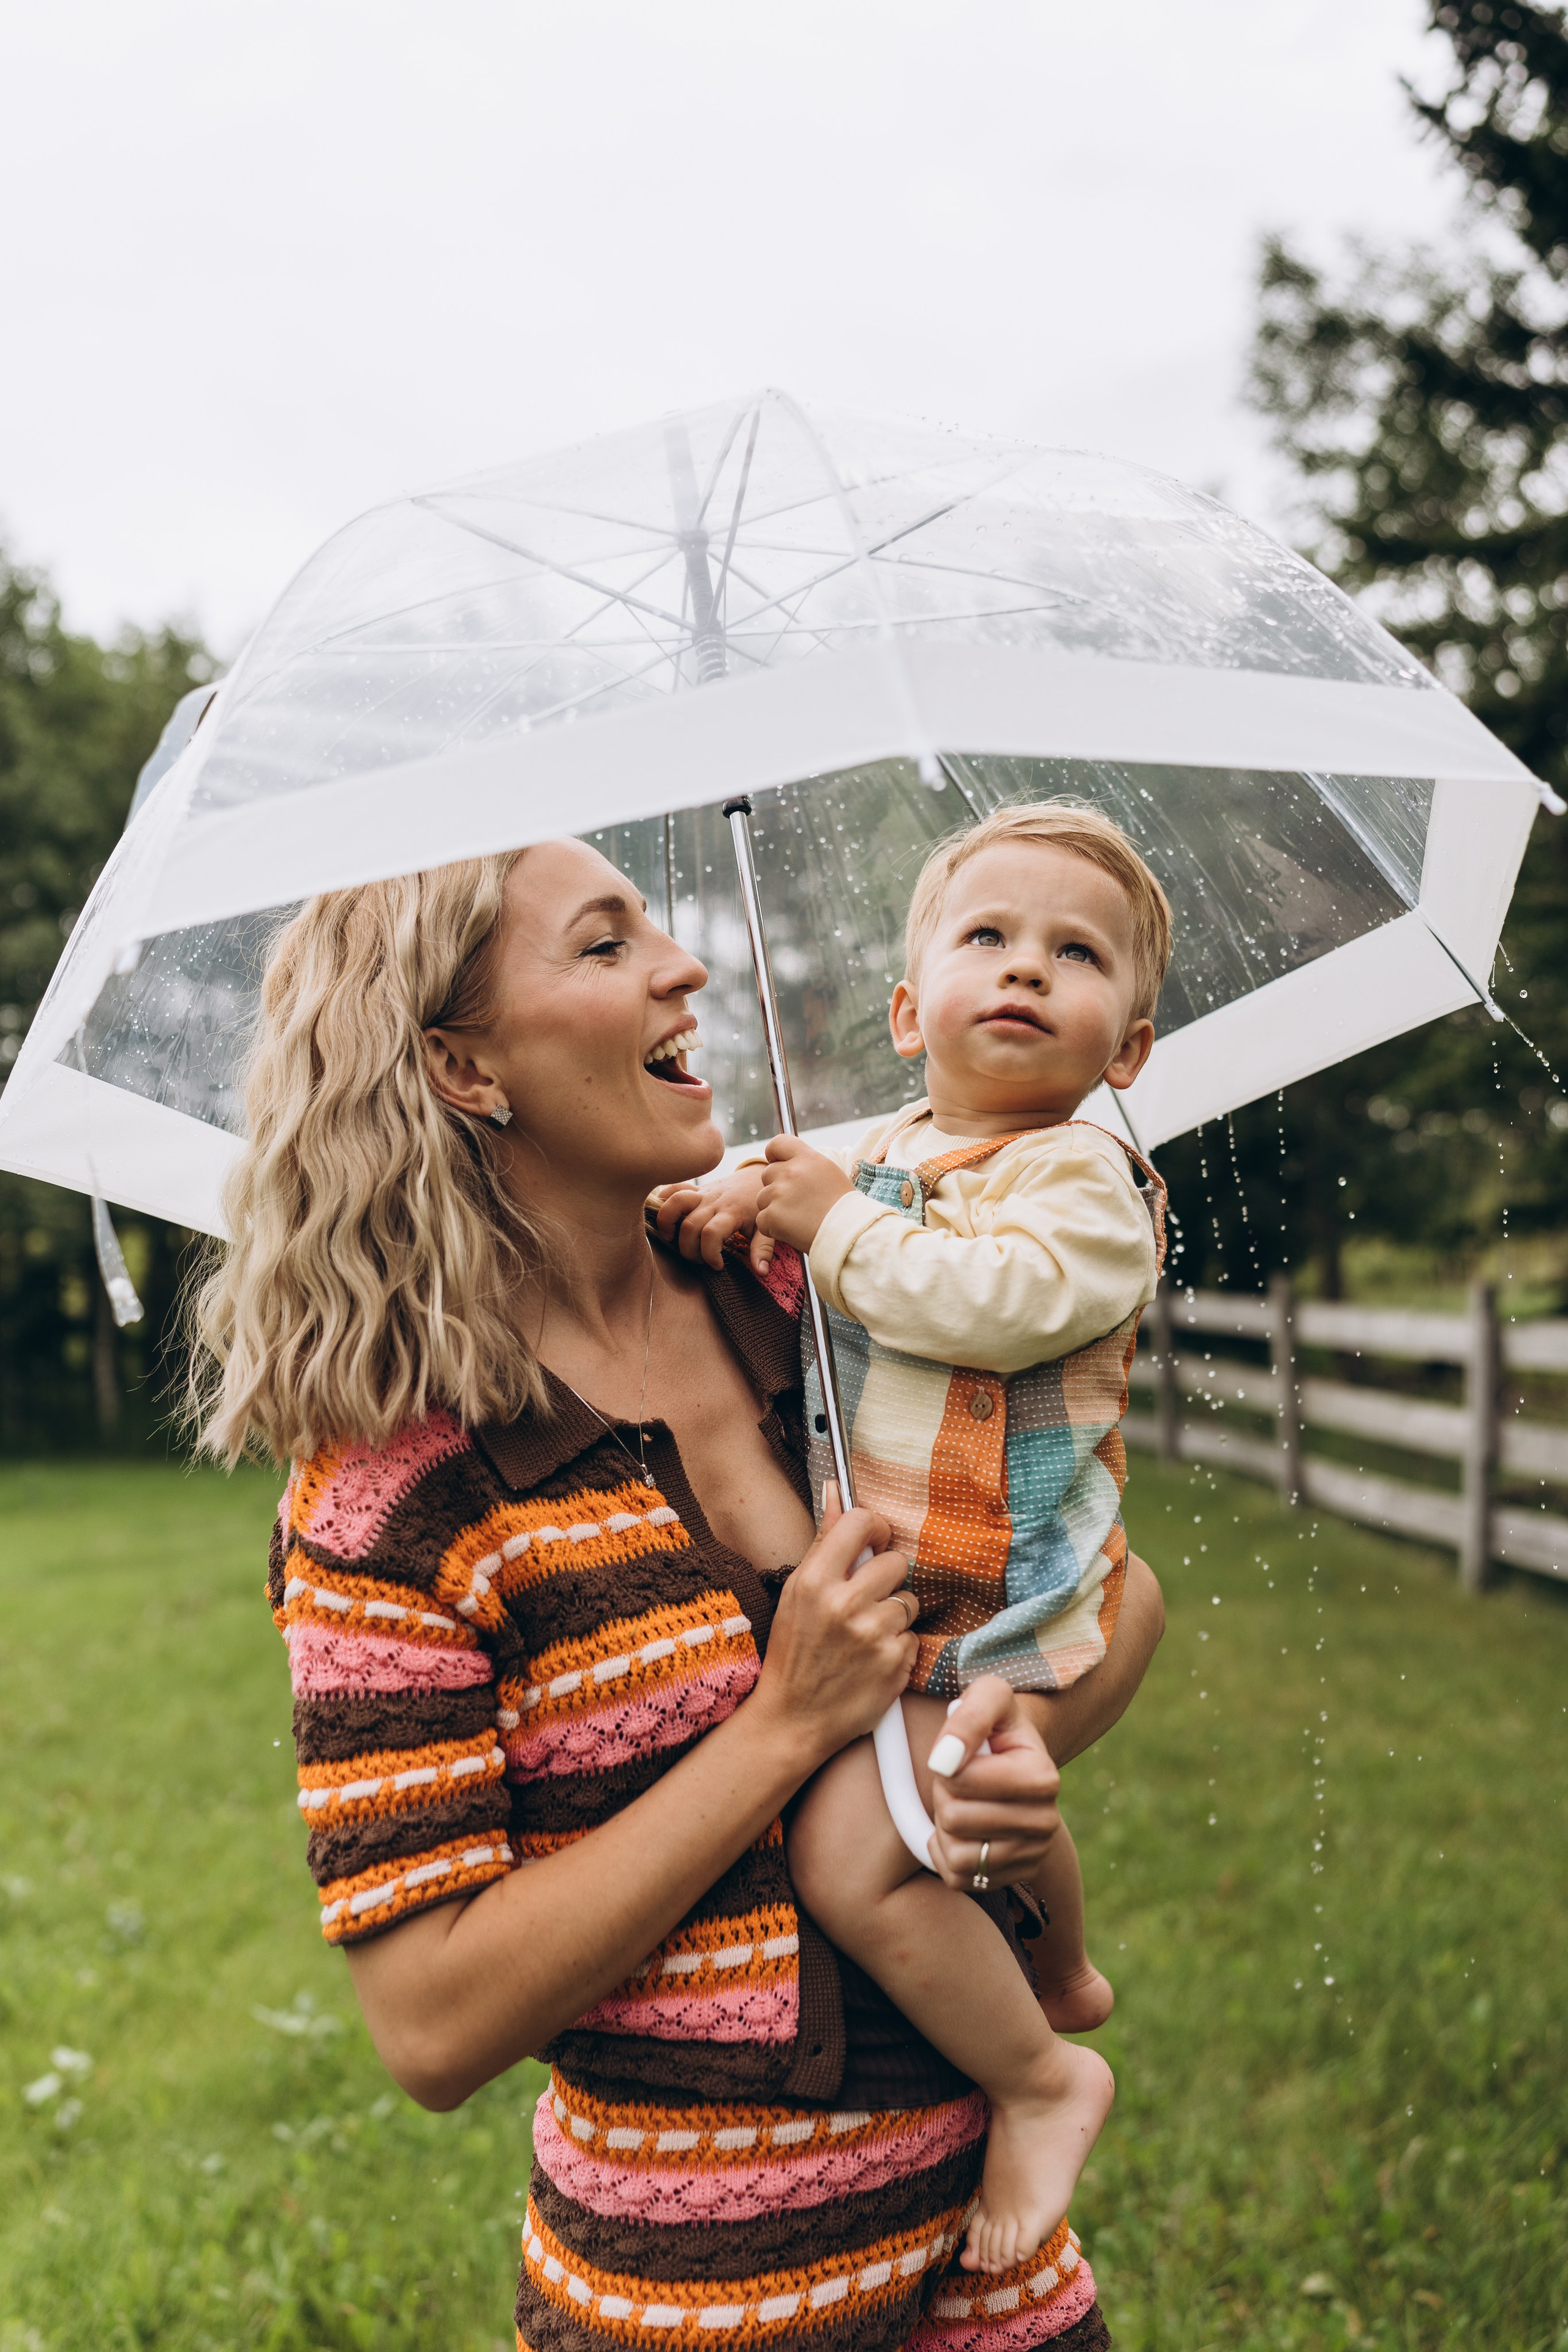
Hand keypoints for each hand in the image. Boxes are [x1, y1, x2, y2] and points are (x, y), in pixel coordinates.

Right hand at [652, 1166, 771, 1272]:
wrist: (758, 1177)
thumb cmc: (759, 1205)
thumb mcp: (765, 1227)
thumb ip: (763, 1249)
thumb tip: (761, 1272)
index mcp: (731, 1213)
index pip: (710, 1234)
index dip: (709, 1255)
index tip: (718, 1266)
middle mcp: (714, 1202)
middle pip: (690, 1226)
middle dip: (690, 1250)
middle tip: (700, 1260)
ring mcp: (703, 1193)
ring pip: (675, 1202)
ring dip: (667, 1222)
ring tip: (671, 1239)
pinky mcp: (696, 1189)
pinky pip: (674, 1188)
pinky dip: (663, 1200)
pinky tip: (666, 1218)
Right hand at [752, 1482, 917, 1769]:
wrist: (794, 1719)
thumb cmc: (793, 1652)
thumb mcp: (796, 1592)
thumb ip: (824, 1540)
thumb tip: (836, 1488)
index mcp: (814, 1580)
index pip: (861, 1522)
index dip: (873, 1529)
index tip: (872, 1542)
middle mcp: (845, 1604)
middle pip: (895, 1561)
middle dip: (885, 1578)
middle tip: (864, 1599)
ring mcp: (873, 1635)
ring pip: (908, 1600)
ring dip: (893, 1614)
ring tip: (865, 1634)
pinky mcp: (895, 1663)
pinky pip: (913, 1635)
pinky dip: (897, 1645)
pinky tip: (872, 1659)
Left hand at [755, 1136, 853, 1254]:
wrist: (848, 1232)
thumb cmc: (843, 1206)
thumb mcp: (830, 1172)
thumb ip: (806, 1165)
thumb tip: (789, 1165)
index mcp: (806, 1158)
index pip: (778, 1143)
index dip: (774, 1153)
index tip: (777, 1162)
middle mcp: (790, 1172)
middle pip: (767, 1173)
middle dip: (776, 1186)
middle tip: (796, 1201)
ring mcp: (778, 1194)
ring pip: (762, 1198)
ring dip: (774, 1208)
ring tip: (798, 1217)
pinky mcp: (771, 1216)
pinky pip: (762, 1219)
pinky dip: (773, 1227)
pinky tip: (792, 1229)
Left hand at [922, 1674, 1061, 1890]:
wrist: (1017, 1762)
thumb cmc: (998, 1727)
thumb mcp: (988, 1698)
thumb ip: (969, 1716)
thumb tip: (944, 1760)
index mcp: (1044, 1776)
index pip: (962, 1781)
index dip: (945, 1764)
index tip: (957, 1753)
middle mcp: (1046, 1822)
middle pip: (955, 1819)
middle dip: (943, 1795)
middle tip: (957, 1780)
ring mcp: (1032, 1854)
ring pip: (956, 1854)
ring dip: (944, 1826)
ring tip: (962, 1802)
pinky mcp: (1013, 1877)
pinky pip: (958, 1878)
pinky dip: (947, 1854)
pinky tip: (960, 1830)